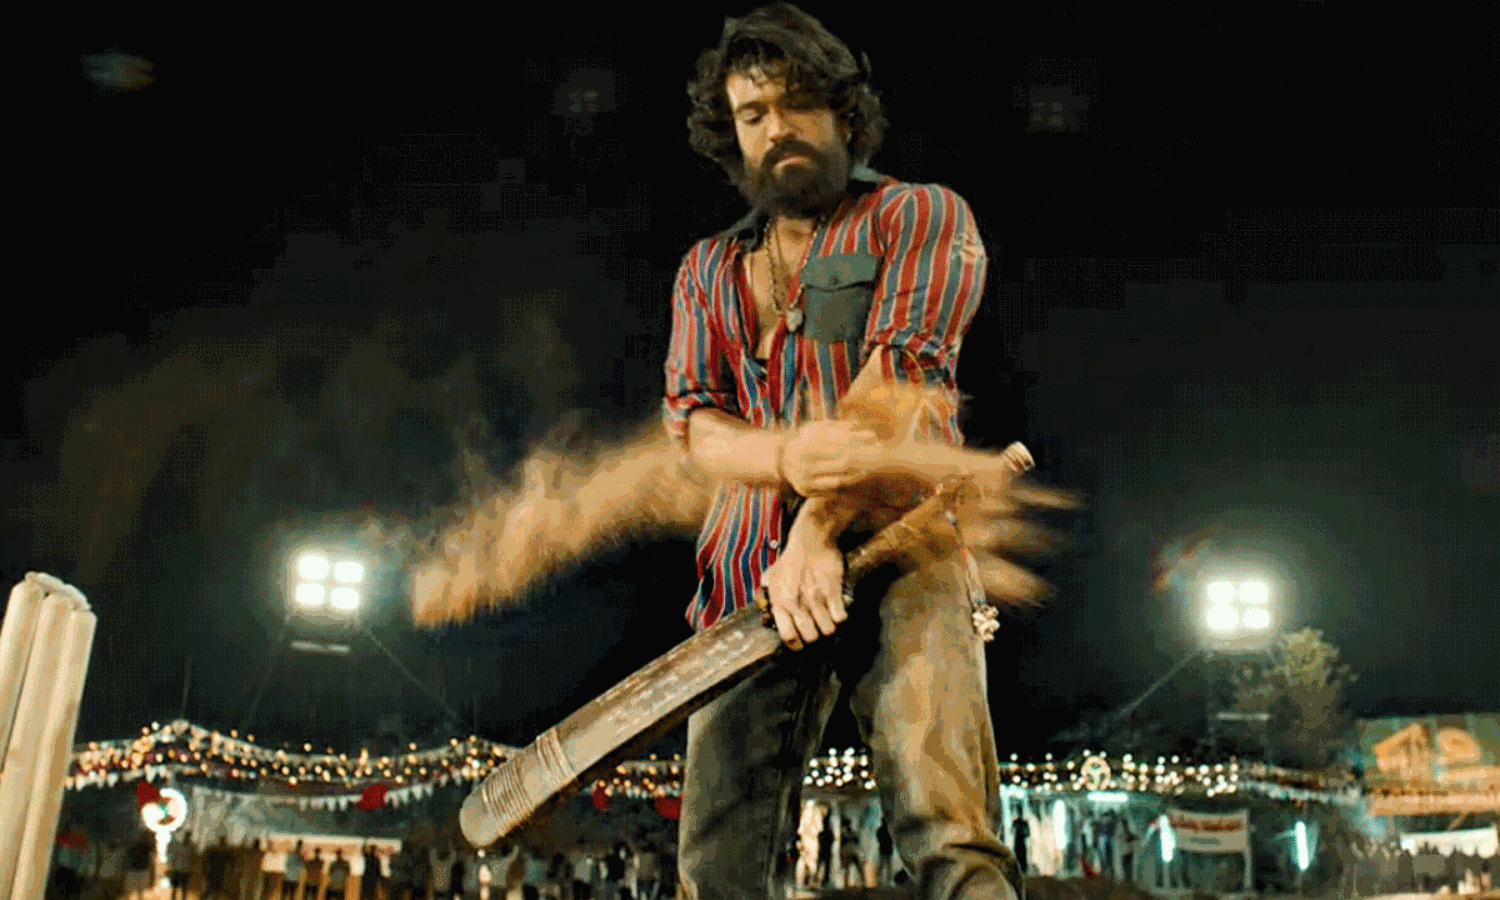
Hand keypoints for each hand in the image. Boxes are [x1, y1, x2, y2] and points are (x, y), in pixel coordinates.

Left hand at [759, 525, 846, 649]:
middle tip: (817, 625)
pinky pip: (840, 617)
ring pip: (827, 630)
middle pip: (811, 637)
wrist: (811, 539)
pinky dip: (841, 616)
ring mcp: (816, 599)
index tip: (802, 643)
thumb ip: (767, 593)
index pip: (788, 637)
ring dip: (829, 625)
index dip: (796, 645)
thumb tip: (764, 608)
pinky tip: (838, 608)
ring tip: (828, 616)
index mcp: (780, 602)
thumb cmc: (791, 558)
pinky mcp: (833, 592)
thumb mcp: (772, 575)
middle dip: (815, 634)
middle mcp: (797, 604)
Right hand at [779, 420, 881, 495]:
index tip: (873, 436)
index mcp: (807, 442)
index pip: (839, 441)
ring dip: (856, 472)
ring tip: (869, 467)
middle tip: (878, 452)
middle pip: (841, 460)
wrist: (780, 458)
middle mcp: (804, 461)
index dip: (858, 439)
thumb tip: (858, 425)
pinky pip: (832, 487)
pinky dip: (846, 481)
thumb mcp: (817, 427)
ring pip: (838, 477)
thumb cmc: (804, 439)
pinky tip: (857, 475)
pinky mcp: (806, 490)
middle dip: (861, 456)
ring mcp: (805, 477)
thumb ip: (837, 427)